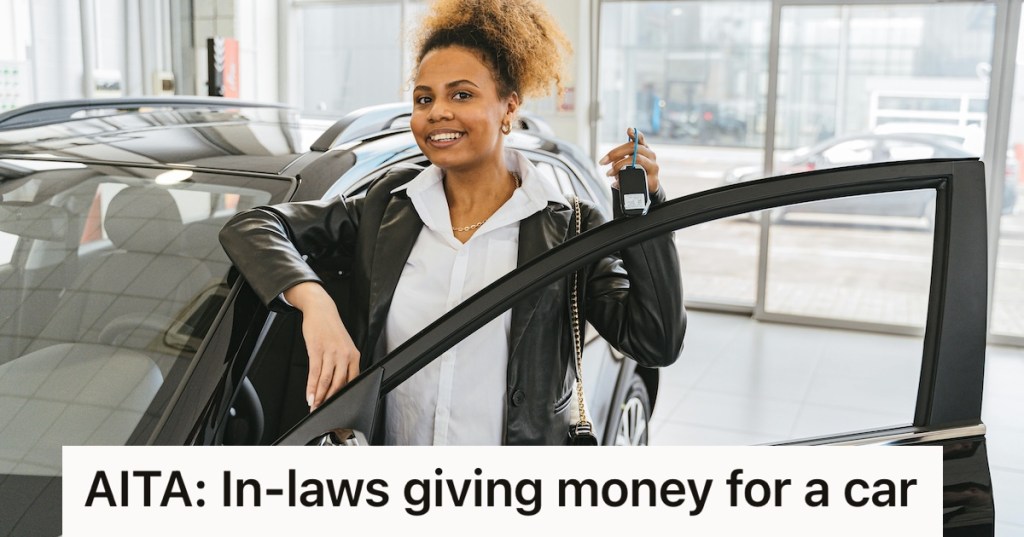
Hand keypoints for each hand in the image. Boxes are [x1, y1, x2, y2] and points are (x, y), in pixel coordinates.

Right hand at [284, 282, 360, 411]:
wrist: (321, 310)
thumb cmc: (331, 329)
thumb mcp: (344, 346)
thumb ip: (344, 363)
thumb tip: (338, 384)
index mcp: (354, 355)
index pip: (352, 381)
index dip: (344, 396)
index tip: (337, 406)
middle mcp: (345, 355)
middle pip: (339, 384)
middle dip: (330, 400)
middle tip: (322, 411)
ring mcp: (331, 352)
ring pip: (326, 381)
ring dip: (319, 397)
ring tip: (314, 407)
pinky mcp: (317, 350)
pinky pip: (315, 373)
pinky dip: (311, 387)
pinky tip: (309, 396)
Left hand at [599, 128, 660, 192]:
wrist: (647, 190)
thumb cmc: (635, 174)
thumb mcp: (626, 165)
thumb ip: (620, 159)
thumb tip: (610, 162)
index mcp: (643, 149)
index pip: (640, 138)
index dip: (635, 134)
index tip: (628, 130)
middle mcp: (650, 155)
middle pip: (633, 147)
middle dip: (615, 153)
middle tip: (603, 162)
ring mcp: (653, 166)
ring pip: (637, 158)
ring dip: (620, 164)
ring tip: (609, 173)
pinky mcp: (653, 178)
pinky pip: (640, 174)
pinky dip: (627, 176)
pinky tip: (619, 180)